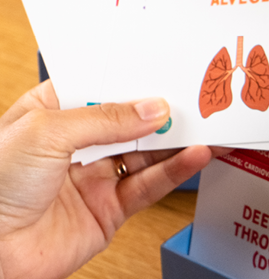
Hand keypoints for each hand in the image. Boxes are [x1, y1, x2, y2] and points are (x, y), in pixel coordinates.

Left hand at [0, 82, 219, 278]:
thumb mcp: (47, 132)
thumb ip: (106, 119)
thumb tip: (154, 108)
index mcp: (52, 113)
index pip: (104, 88)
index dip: (137, 79)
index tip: (172, 69)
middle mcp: (75, 143)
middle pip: (132, 120)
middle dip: (165, 109)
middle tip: (202, 98)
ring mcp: (94, 177)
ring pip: (147, 153)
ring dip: (179, 140)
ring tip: (212, 126)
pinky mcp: (110, 210)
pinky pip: (150, 185)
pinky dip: (176, 170)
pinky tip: (196, 155)